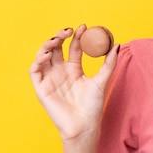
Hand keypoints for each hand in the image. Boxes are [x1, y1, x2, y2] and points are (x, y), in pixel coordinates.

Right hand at [29, 25, 118, 141]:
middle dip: (60, 36)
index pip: (73, 48)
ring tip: (57, 39)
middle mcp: (60, 72)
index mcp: (74, 69)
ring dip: (47, 45)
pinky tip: (47, 54)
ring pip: (43, 56)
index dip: (76, 36)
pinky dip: (38, 60)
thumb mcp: (102, 81)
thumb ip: (109, 63)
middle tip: (68, 30)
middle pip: (56, 48)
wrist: (84, 126)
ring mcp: (50, 79)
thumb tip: (117, 45)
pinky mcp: (41, 88)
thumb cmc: (93, 106)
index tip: (83, 26)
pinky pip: (35, 70)